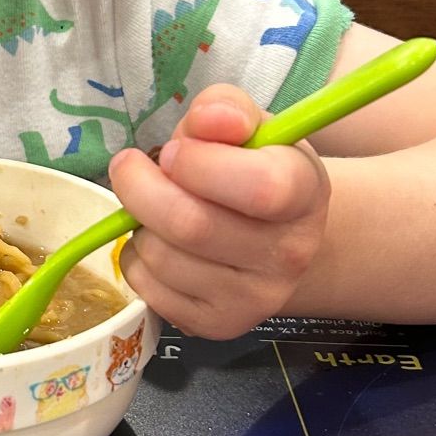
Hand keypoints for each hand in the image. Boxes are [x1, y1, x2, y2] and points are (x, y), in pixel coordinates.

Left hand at [108, 84, 329, 338]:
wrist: (277, 237)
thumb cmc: (254, 168)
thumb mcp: (249, 126)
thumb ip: (225, 109)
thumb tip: (208, 121)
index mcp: (305, 194)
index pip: (260, 187)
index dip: (199, 163)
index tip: (172, 150)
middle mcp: (289, 255)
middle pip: (191, 226)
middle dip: (141, 188)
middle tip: (130, 166)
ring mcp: (255, 299)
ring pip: (162, 258)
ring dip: (139, 224)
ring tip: (155, 206)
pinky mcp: (218, 325)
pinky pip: (148, 289)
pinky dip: (136, 258)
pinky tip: (159, 241)